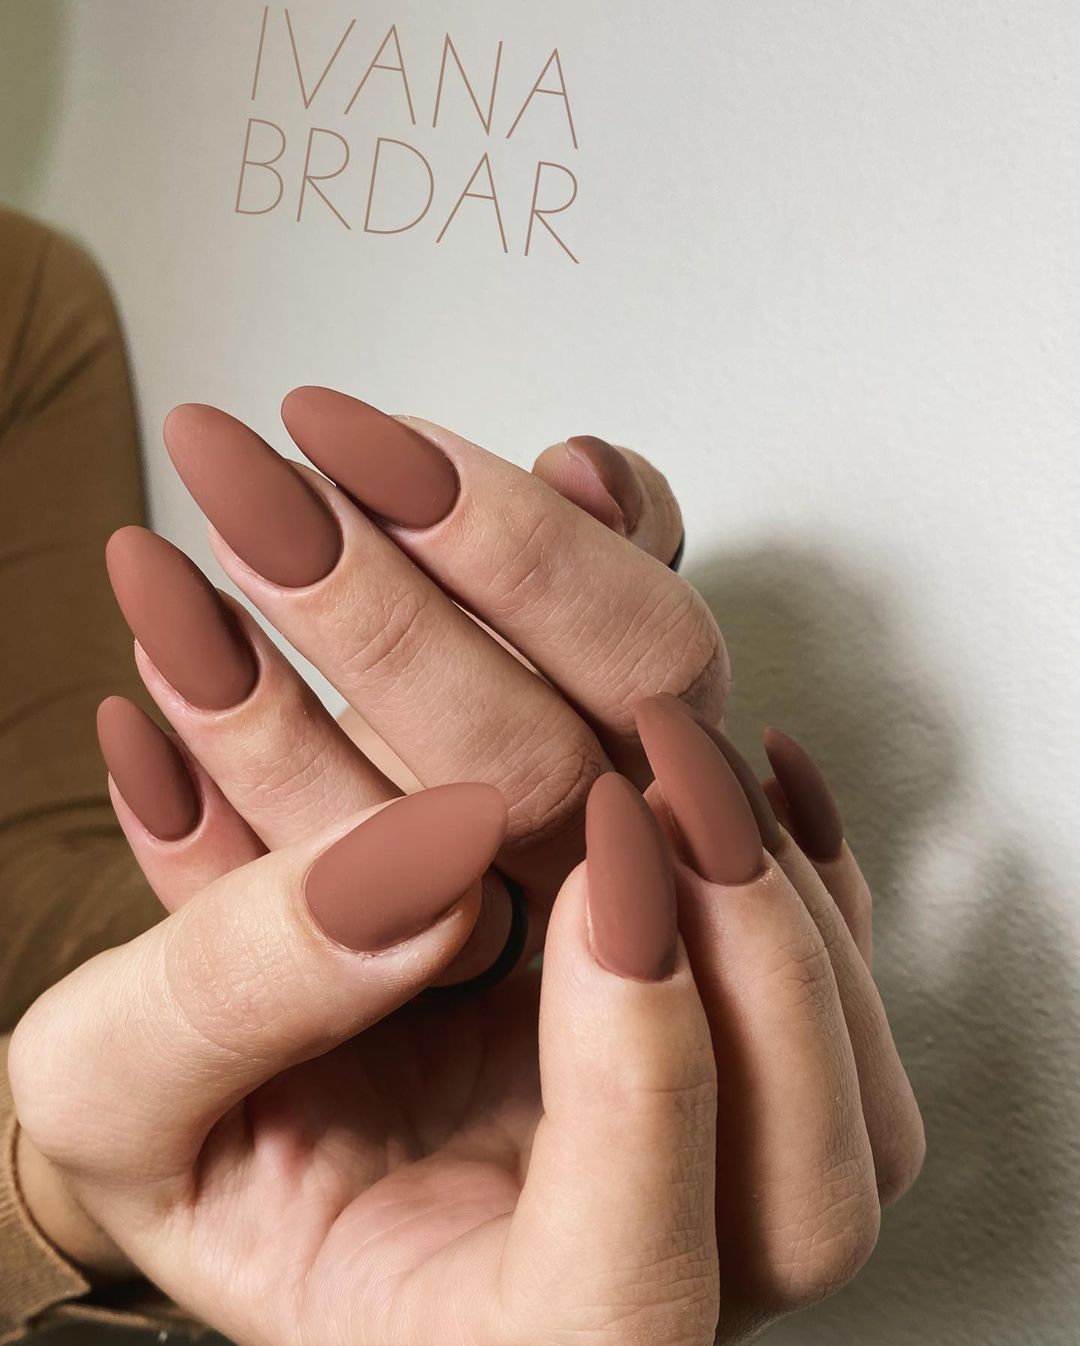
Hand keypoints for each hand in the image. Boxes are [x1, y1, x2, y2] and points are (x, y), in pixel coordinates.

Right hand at [13, 699, 922, 1342]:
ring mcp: (700, 1193)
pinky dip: (817, 879)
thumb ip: (224, 998)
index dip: (641, 1080)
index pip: (622, 1302)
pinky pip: (844, 1008)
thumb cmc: (189, 1130)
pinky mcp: (730, 1087)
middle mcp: (627, 1287)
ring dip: (794, 915)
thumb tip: (419, 864)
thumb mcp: (110, 1078)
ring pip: (851, 1103)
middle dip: (763, 970)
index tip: (601, 860)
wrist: (252, 1097)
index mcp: (476, 1345)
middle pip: (803, 1202)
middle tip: (668, 780)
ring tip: (687, 762)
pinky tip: (745, 773)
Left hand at [134, 390, 718, 908]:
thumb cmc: (476, 718)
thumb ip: (583, 541)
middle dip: (384, 625)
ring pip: (412, 884)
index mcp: (664, 750)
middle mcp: (592, 856)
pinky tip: (129, 734)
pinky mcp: (377, 1016)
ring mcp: (487, 945)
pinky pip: (291, 964)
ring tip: (160, 588)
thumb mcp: (559, 603)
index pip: (649, 658)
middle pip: (533, 772)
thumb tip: (584, 466)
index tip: (368, 442)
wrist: (397, 898)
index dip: (521, 545)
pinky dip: (198, 844)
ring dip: (271, 725)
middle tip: (252, 499)